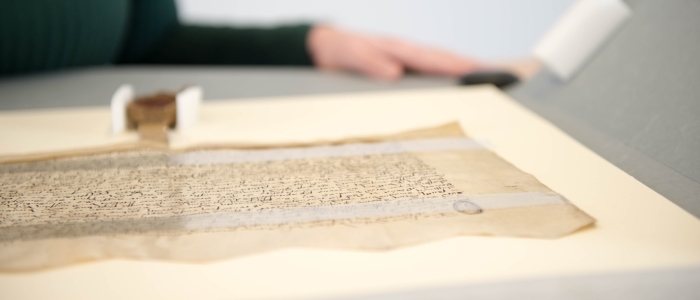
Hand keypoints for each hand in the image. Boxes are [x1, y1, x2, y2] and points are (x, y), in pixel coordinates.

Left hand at [307, 25, 482, 80]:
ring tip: (492, 84)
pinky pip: (433, 73)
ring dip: (467, 73)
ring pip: (442, 66)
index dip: (455, 67)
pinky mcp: (406, 69)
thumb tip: (395, 72)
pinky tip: (464, 89)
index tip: (476, 73)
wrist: (326, 48)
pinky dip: (451, 77)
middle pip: (446, 60)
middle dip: (473, 68)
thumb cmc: (339, 51)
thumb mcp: (347, 55)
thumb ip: (368, 61)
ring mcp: (409, 60)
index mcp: (397, 49)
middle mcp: (407, 53)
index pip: (432, 59)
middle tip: (501, 79)